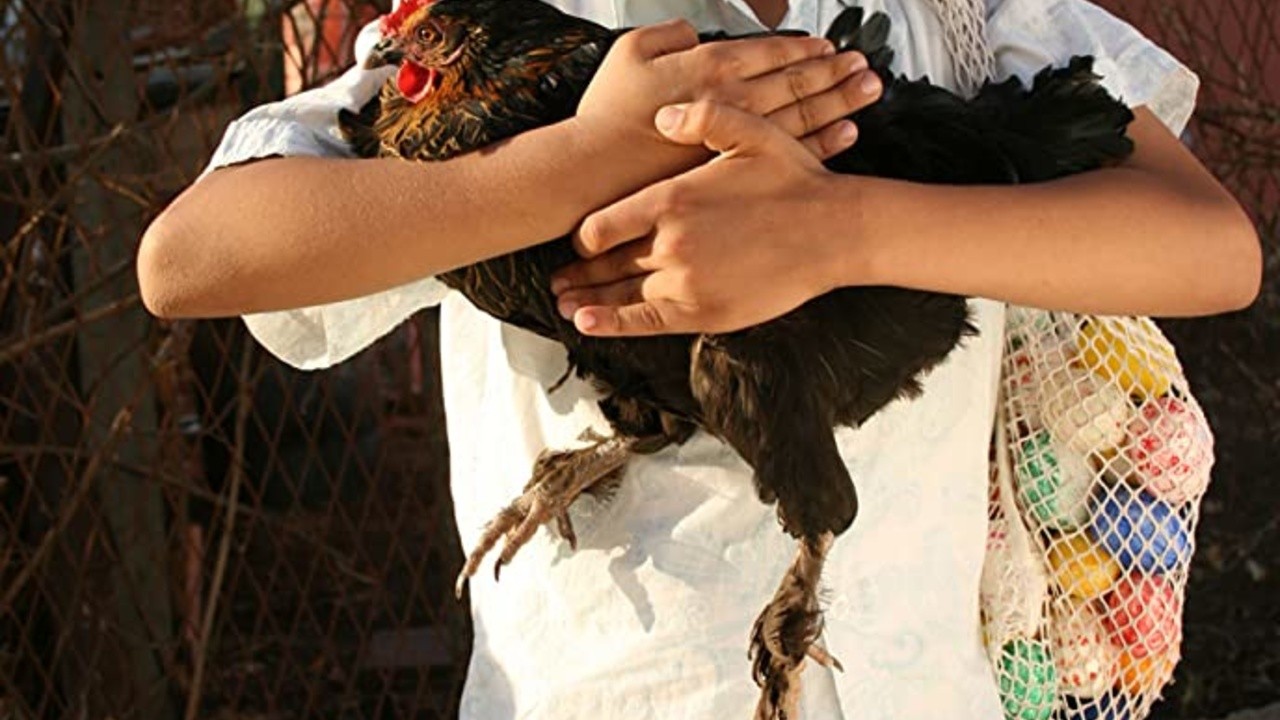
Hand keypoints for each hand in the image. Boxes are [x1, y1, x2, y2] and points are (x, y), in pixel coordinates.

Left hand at [552, 101, 865, 335]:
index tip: (581, 240)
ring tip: (564, 302)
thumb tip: (659, 119)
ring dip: (586, 299)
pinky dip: (609, 323)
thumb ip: (701, 120)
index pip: (602, 223)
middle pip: (606, 261)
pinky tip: (585, 324)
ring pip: (619, 293)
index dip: (584, 233)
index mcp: (672, 199)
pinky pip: (643, 321)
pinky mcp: (703, 312)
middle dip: (578, 271)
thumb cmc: (796, 182)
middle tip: (556, 278)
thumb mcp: (751, 132)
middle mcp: (670, 243)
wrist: (836, 232)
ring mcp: (684, 282)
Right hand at [576, 20, 881, 167]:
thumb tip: (693, 34)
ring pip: (804, 116)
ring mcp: (740, 141)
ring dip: (840, 101)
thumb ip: (669, 35)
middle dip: (834, 73)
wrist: (596, 175)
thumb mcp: (629, 53)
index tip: (827, 46)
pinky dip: (824, 141)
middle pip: (797, 83)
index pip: (770, 53)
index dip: (802, 48)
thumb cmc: (608, 117)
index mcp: (710, 68)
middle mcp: (734, 102)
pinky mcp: (738, 173)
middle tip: (862, 65)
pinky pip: (792, 154)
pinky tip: (847, 133)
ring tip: (868, 90)